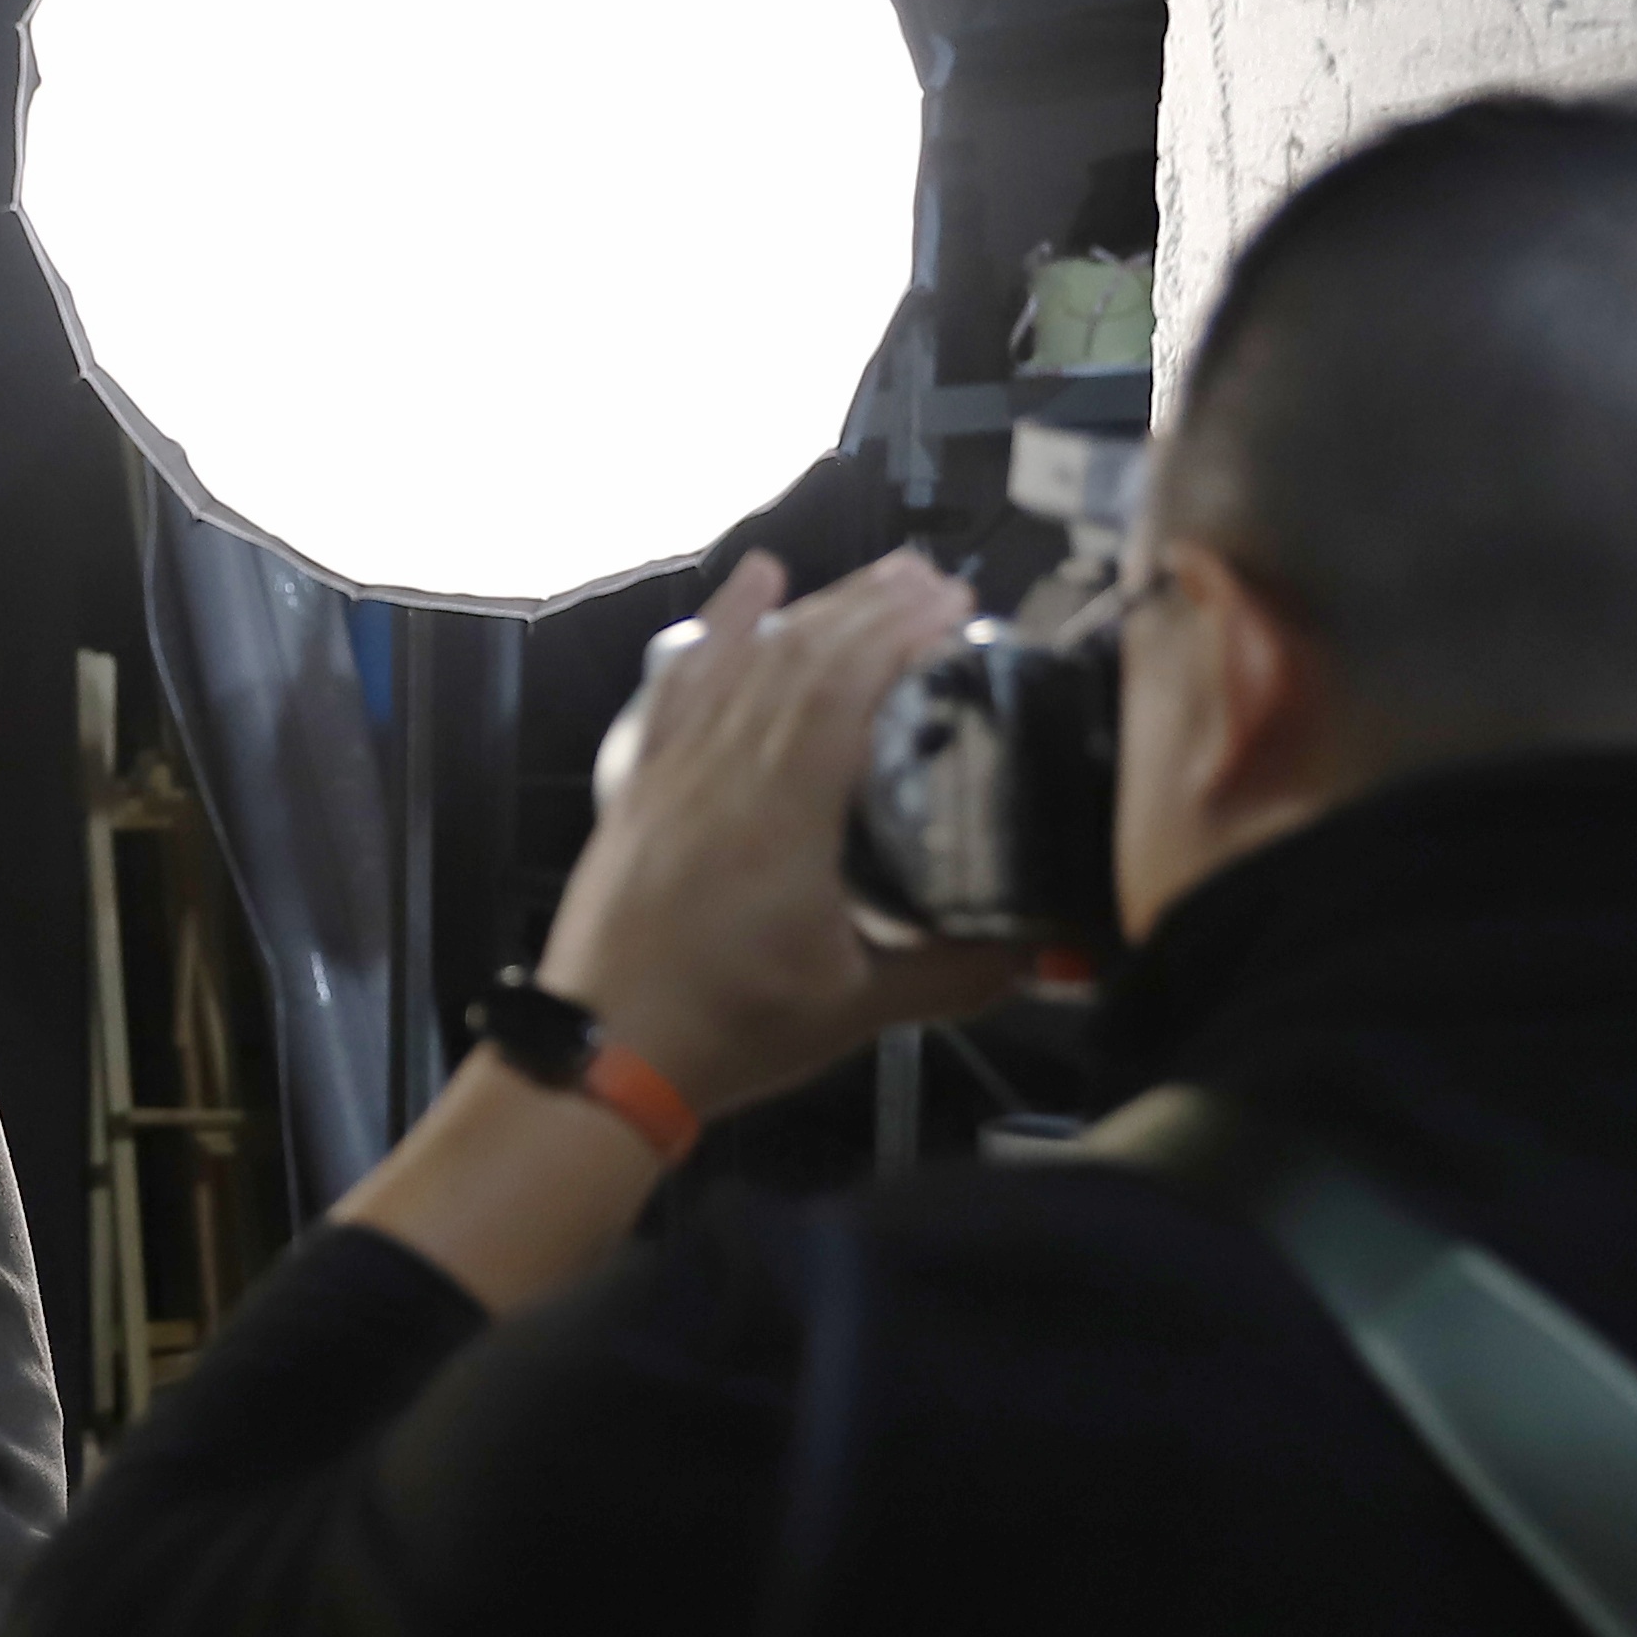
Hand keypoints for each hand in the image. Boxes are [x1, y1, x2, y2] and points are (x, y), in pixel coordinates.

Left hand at [551, 551, 1024, 1112]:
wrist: (599, 1060)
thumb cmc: (722, 1033)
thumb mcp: (857, 1010)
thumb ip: (955, 972)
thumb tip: (1037, 950)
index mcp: (779, 818)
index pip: (841, 688)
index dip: (899, 633)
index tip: (955, 605)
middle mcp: (721, 774)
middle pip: (799, 656)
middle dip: (873, 604)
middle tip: (940, 580)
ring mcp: (674, 772)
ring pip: (746, 660)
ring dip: (816, 607)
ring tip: (879, 576)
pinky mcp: (643, 784)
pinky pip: (683, 683)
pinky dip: (721, 627)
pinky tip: (754, 583)